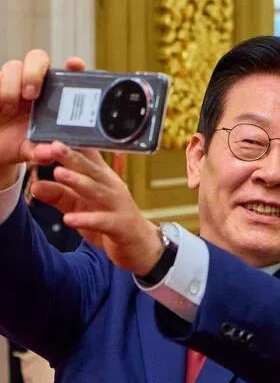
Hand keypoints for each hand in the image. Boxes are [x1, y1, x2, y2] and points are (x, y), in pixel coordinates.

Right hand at [0, 51, 85, 187]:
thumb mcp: (33, 150)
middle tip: (32, 95)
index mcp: (54, 94)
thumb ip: (42, 151)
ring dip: (11, 84)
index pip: (68, 71)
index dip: (73, 65)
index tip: (73, 65)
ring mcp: (12, 83)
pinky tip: (0, 104)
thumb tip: (51, 151)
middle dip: (35, 72)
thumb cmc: (23, 143)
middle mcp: (34, 83)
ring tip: (10, 108)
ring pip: (13, 66)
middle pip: (38, 58)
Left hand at [29, 142, 164, 273]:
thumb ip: (60, 196)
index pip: (87, 160)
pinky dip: (86, 219)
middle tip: (54, 146)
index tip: (51, 137)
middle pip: (91, 171)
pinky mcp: (120, 225)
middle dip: (73, 158)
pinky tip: (69, 219)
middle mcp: (112, 189)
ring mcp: (118, 206)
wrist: (141, 245)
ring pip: (97, 191)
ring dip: (79, 182)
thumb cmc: (110, 220)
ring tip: (59, 173)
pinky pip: (102, 221)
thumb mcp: (81, 207)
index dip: (71, 148)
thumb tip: (35, 184)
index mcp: (103, 180)